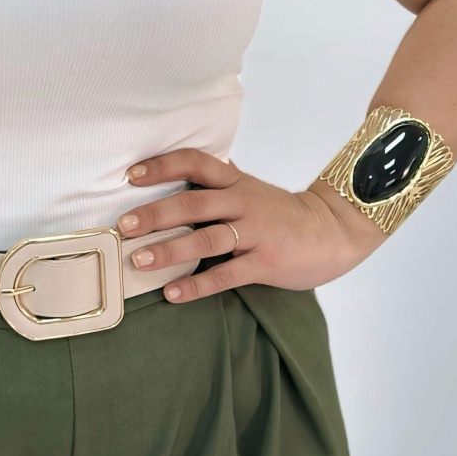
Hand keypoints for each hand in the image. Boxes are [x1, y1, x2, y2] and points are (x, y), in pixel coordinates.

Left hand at [116, 148, 385, 302]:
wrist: (332, 230)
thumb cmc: (283, 212)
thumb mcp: (251, 188)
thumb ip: (220, 180)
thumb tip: (184, 167)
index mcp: (236, 181)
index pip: (195, 162)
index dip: (163, 165)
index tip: (131, 175)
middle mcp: (242, 202)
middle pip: (193, 202)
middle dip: (155, 212)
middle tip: (123, 224)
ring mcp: (255, 232)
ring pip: (206, 238)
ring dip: (169, 250)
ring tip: (139, 260)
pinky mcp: (266, 262)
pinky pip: (226, 274)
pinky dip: (197, 285)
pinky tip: (172, 293)